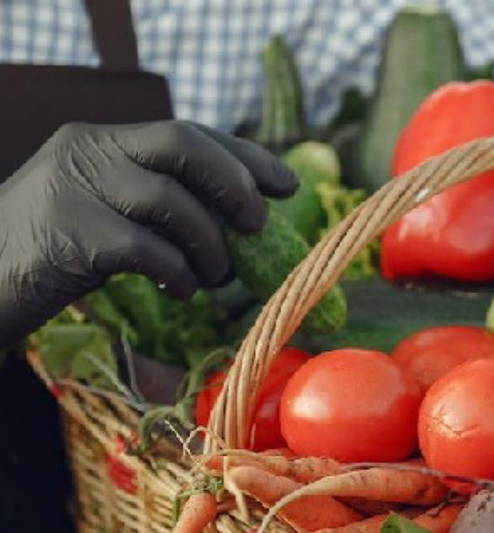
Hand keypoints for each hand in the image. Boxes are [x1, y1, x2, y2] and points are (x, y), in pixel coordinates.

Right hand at [0, 120, 296, 344]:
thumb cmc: (55, 257)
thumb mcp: (107, 214)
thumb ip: (161, 207)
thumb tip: (246, 224)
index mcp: (103, 140)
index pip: (189, 131)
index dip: (245, 157)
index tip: (287, 185)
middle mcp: (87, 149)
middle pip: (183, 143)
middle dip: (235, 184)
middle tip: (256, 226)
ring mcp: (73, 187)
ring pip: (170, 200)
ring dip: (210, 245)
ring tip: (214, 276)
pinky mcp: (67, 232)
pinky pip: (146, 247)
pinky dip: (178, 272)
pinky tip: (180, 289)